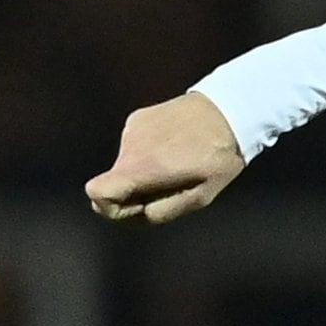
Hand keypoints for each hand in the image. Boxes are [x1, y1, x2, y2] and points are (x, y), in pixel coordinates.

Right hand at [85, 93, 245, 224]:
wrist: (229, 110)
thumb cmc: (219, 159)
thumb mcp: (199, 198)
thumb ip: (162, 211)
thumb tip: (137, 214)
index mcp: (141, 167)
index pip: (96, 193)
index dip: (112, 209)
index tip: (139, 208)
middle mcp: (129, 146)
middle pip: (113, 182)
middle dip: (135, 193)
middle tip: (170, 189)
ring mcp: (131, 129)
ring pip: (126, 165)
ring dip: (145, 172)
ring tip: (178, 165)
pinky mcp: (137, 118)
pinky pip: (134, 147)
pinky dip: (149, 153)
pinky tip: (175, 147)